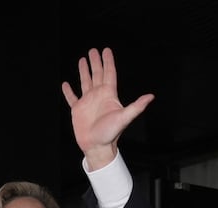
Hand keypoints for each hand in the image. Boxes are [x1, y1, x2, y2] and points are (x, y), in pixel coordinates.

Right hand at [61, 47, 153, 169]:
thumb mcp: (124, 118)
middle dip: (95, 62)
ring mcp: (87, 102)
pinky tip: (66, 84)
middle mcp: (98, 96)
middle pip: (97, 74)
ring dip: (84, 71)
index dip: (108, 61)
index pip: (109, 73)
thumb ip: (136, 106)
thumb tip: (151, 97)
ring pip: (85, 82)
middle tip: (93, 50)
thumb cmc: (111, 134)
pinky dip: (68, 91)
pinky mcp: (78, 110)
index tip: (106, 50)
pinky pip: (72, 98)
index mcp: (108, 95)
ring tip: (82, 60)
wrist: (97, 147)